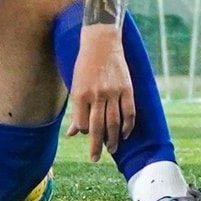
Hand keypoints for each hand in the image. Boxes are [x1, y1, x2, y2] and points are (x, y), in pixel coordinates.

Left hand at [66, 23, 136, 158]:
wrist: (101, 42)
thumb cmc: (84, 65)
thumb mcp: (75, 86)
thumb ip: (76, 111)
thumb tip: (72, 134)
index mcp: (81, 94)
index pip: (83, 123)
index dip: (85, 132)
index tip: (88, 135)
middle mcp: (97, 95)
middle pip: (97, 127)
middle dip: (96, 146)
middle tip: (95, 159)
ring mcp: (113, 92)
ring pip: (114, 123)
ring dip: (113, 139)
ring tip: (112, 150)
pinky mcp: (127, 88)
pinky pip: (129, 112)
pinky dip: (128, 125)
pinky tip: (125, 134)